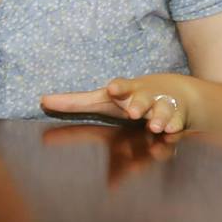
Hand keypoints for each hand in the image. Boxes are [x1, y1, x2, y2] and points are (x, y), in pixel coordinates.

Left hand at [39, 77, 188, 134]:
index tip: (113, 89)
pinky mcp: (179, 119)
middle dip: (139, 105)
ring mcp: (163, 107)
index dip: (118, 88)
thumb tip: (42, 100)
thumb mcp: (105, 101)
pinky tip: (171, 134)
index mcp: (126, 93)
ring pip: (163, 112)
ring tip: (155, 126)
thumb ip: (75, 103)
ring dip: (159, 119)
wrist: (177, 94)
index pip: (121, 88)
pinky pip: (178, 125)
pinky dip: (175, 130)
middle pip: (142, 100)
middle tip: (133, 112)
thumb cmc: (131, 99)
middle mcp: (145, 98)